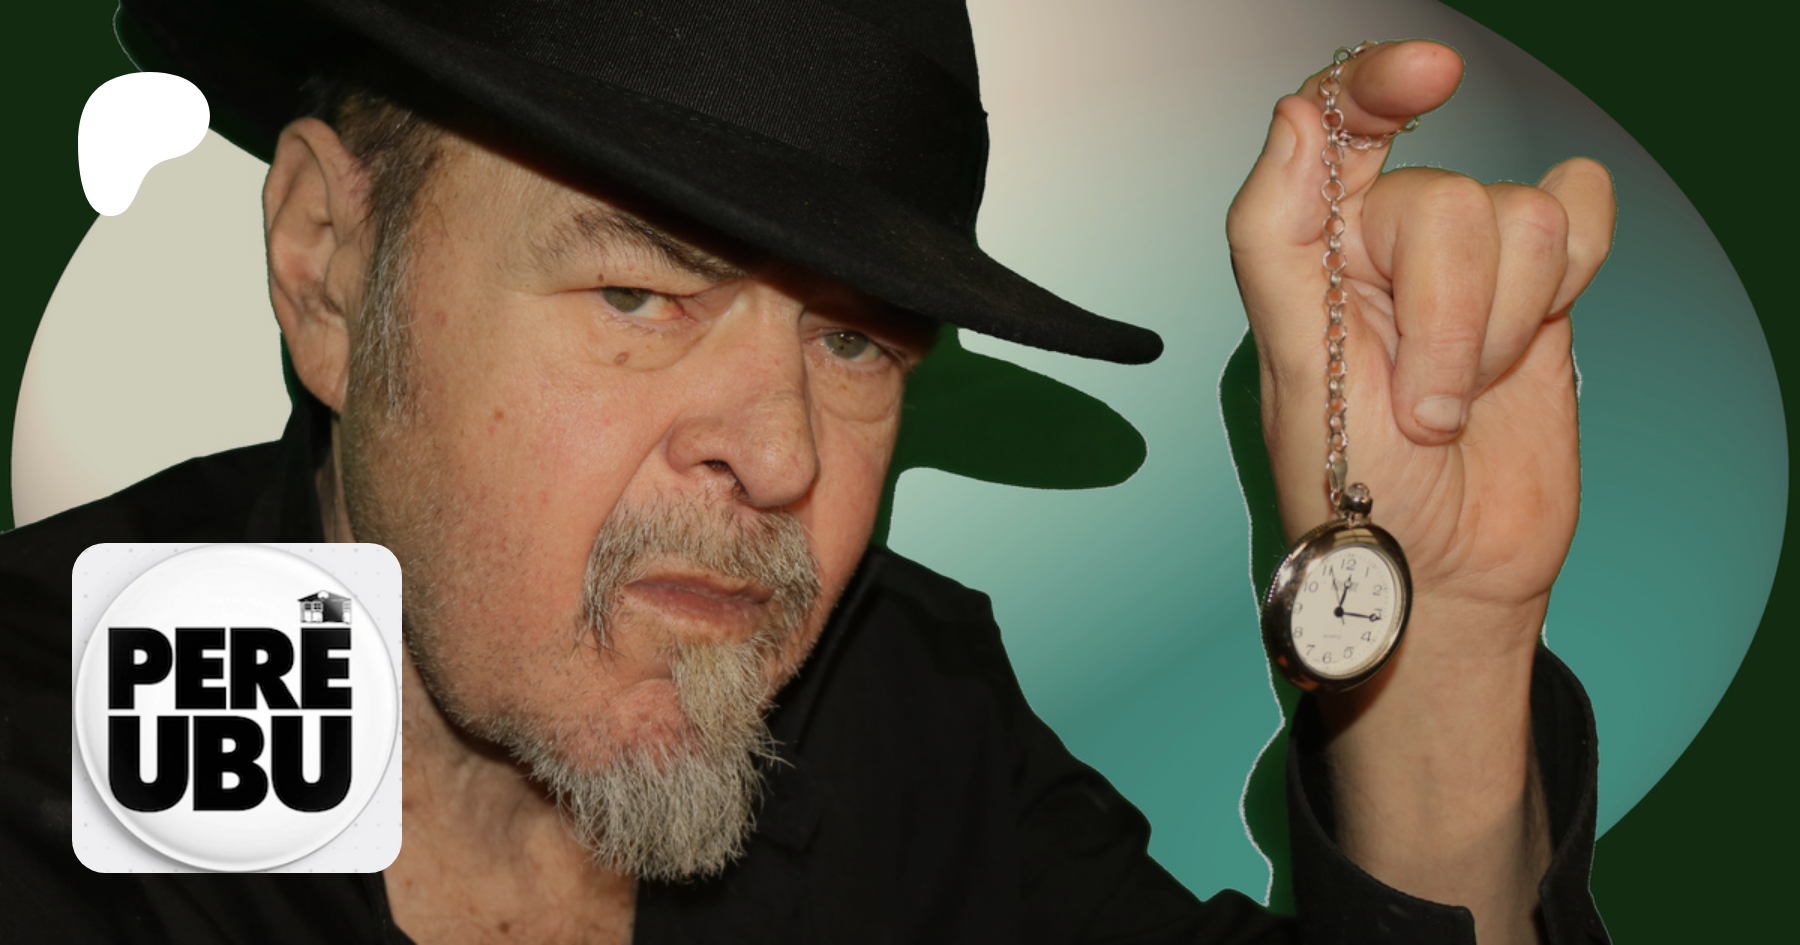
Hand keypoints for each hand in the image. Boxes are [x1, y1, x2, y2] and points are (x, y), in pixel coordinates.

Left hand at [1228, 40, 1614, 661]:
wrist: (1442, 570)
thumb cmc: (1349, 491)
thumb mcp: (1296, 374)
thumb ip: (1280, 236)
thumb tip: (1300, 118)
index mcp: (1312, 249)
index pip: (1339, 119)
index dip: (1380, 82)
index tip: (1430, 76)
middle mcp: (1388, 243)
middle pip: (1451, 200)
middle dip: (1444, 321)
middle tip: (1421, 407)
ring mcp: (1469, 265)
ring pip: (1526, 218)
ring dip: (1497, 329)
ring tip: (1458, 401)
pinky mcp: (1542, 290)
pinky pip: (1584, 218)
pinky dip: (1568, 279)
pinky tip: (1527, 340)